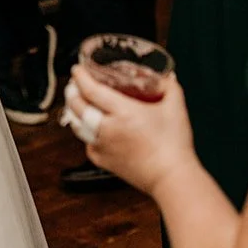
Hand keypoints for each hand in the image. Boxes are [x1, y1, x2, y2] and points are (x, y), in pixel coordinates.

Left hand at [64, 64, 195, 195]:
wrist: (172, 178)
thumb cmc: (174, 146)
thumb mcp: (176, 108)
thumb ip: (170, 88)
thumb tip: (167, 77)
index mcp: (123, 112)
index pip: (91, 90)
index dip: (81, 78)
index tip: (77, 69)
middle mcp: (108, 129)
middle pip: (78, 107)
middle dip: (72, 93)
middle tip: (74, 84)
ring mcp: (103, 146)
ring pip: (78, 127)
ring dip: (74, 113)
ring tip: (77, 104)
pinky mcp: (104, 162)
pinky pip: (87, 145)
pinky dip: (86, 135)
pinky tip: (91, 130)